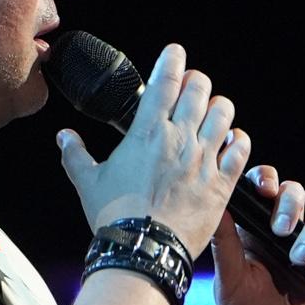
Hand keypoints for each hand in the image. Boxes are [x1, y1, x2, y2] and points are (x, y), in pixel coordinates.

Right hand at [55, 43, 249, 257]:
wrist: (144, 250)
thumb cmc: (114, 217)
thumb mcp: (87, 182)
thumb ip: (75, 154)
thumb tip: (63, 136)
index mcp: (146, 132)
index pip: (166, 80)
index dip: (173, 60)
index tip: (176, 53)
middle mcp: (179, 139)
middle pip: (199, 90)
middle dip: (196, 82)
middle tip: (191, 87)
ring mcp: (204, 160)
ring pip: (224, 114)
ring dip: (218, 107)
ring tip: (211, 112)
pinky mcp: (221, 183)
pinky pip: (240, 150)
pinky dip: (238, 140)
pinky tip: (231, 141)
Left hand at [214, 165, 304, 304]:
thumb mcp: (229, 279)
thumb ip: (224, 240)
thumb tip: (214, 202)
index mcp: (255, 232)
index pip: (264, 190)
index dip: (266, 180)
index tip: (264, 189)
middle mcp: (285, 237)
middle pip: (297, 194)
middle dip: (292, 203)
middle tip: (280, 229)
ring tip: (298, 261)